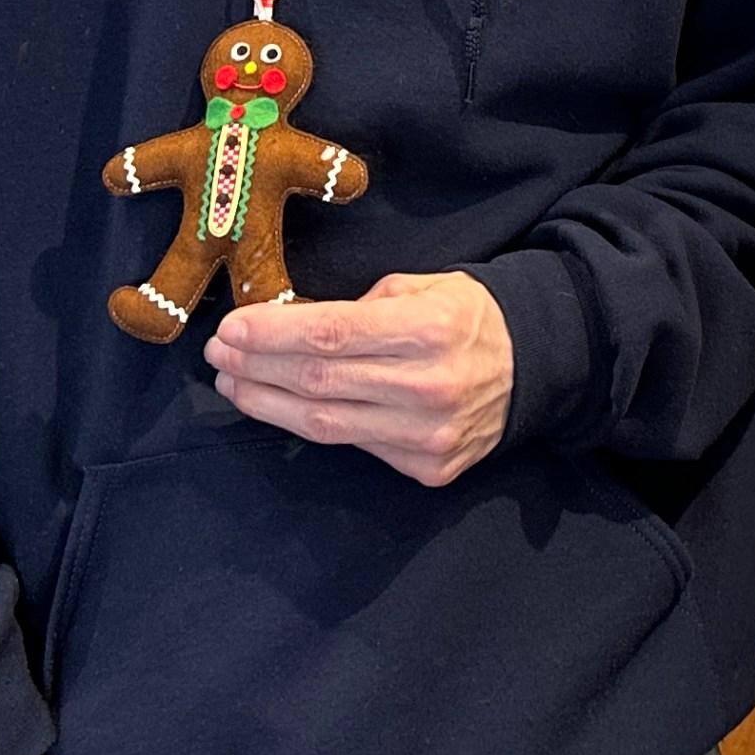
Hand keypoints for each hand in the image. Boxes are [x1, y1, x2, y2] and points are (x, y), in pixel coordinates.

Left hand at [207, 271, 512, 485]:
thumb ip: (362, 306)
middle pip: (318, 381)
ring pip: (326, 424)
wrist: (534, 367)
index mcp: (429, 328)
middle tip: (220, 354)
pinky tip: (283, 406)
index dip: (271, 335)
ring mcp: (427, 435)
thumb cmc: (469, 316)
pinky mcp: (427, 468)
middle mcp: (428, 386)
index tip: (230, 328)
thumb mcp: (425, 286)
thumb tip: (292, 327)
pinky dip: (311, 425)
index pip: (329, 335)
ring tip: (234, 384)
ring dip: (268, 403)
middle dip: (257, 366)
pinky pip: (355, 446)